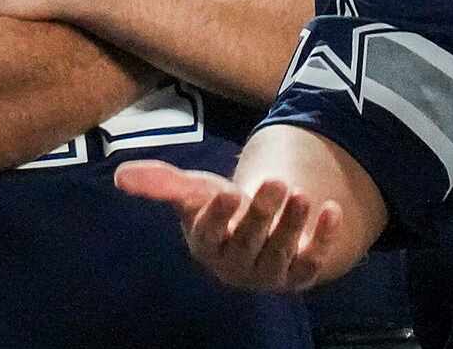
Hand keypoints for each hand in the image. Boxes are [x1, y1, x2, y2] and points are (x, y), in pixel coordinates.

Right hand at [114, 160, 345, 292]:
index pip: (209, 235)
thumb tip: (121, 177)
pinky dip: (323, 238)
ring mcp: (269, 275)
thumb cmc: (218, 211)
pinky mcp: (299, 276)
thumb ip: (162, 184)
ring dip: (293, 224)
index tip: (227, 192)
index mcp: (205, 247)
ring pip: (281, 252)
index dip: (218, 216)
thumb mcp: (193, 192)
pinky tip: (331, 210)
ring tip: (302, 195)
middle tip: (276, 183)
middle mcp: (236, 267)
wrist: (258, 233)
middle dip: (263, 213)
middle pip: (249, 241)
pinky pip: (313, 261)